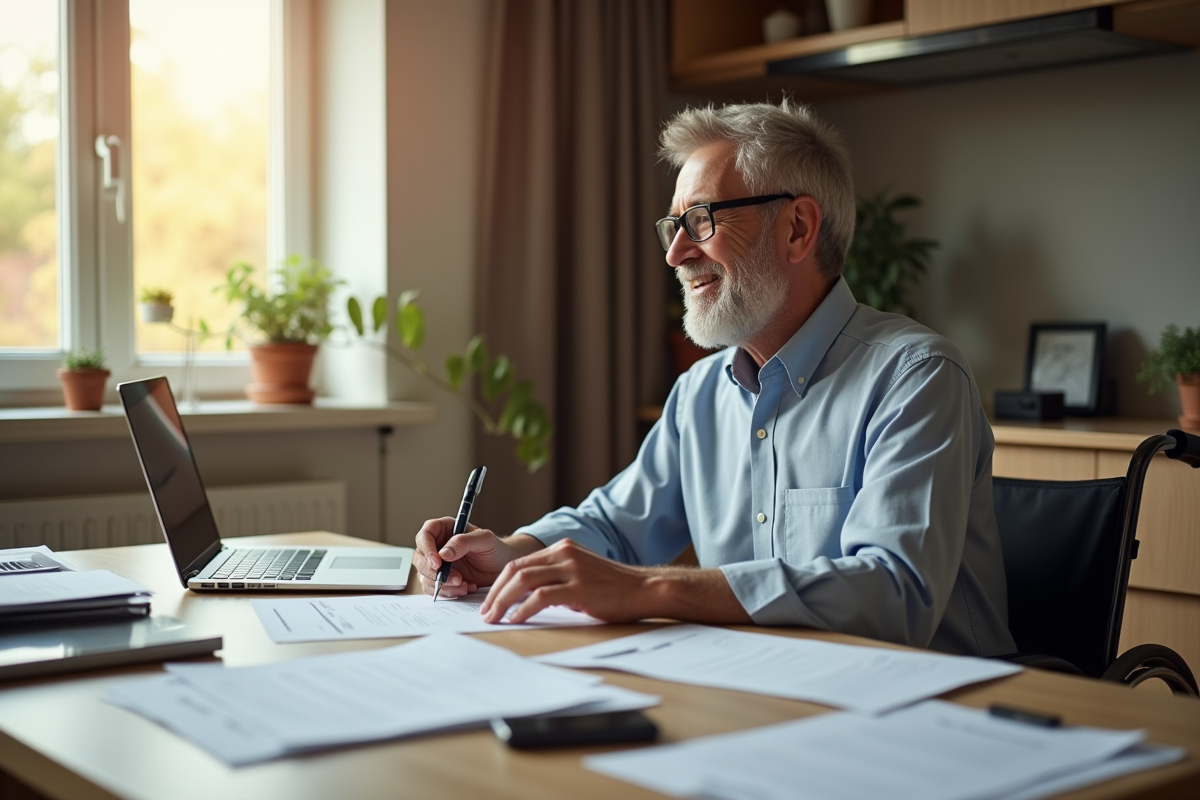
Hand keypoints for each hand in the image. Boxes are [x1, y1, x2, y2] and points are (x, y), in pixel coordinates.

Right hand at [413, 518, 535, 597]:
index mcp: (444, 529)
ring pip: (425, 576)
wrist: (502, 568)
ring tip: (464, 584)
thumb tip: (443, 553)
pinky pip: (433, 589)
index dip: (427, 549)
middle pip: (420, 558)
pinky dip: (448, 592)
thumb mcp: (484, 540)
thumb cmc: (494, 549)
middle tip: (456, 578)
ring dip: (442, 584)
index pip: (425, 535)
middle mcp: (437, 546)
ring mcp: (438, 565)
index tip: (437, 562)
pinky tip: (465, 588)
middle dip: (435, 572)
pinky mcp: (441, 580)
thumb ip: (464, 542)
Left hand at [479, 539, 652, 623]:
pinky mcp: (579, 587)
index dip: (500, 583)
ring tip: (493, 618)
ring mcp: (571, 569)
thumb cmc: (615, 588)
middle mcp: (564, 554)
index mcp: (562, 549)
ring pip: (524, 580)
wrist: (645, 589)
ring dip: (503, 600)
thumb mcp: (582, 574)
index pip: (520, 563)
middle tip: (485, 612)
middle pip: (516, 569)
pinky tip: (516, 619)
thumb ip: (558, 578)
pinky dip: (524, 609)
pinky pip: (541, 597)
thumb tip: (530, 597)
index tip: (490, 601)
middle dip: (495, 592)